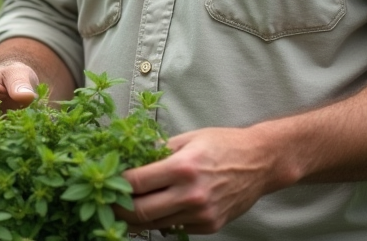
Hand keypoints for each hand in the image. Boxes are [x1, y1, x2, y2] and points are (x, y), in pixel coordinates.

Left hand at [117, 126, 283, 235]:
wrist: (260, 162)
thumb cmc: (224, 144)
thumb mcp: (189, 138)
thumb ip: (158, 151)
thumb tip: (130, 159)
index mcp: (183, 167)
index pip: (137, 182)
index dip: (116, 184)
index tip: (106, 182)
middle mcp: (191, 194)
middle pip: (140, 211)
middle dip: (119, 209)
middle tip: (108, 203)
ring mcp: (201, 213)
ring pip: (155, 224)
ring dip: (136, 219)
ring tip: (125, 209)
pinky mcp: (209, 225)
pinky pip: (175, 227)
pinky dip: (162, 221)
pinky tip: (158, 209)